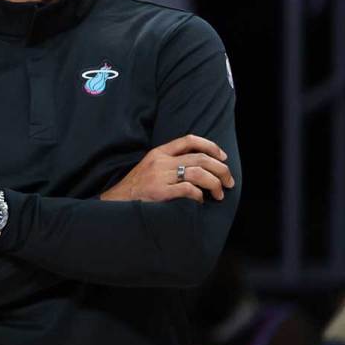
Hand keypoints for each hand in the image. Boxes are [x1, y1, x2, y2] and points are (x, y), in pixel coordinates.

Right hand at [99, 135, 233, 203]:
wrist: (115, 204)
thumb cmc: (136, 189)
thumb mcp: (149, 167)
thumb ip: (169, 163)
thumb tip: (200, 167)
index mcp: (158, 152)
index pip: (189, 140)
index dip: (210, 146)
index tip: (223, 157)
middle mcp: (160, 161)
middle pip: (200, 158)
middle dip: (221, 169)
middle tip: (229, 182)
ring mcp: (159, 176)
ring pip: (198, 173)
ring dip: (214, 184)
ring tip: (219, 194)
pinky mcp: (158, 192)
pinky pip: (188, 190)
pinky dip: (199, 196)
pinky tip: (200, 201)